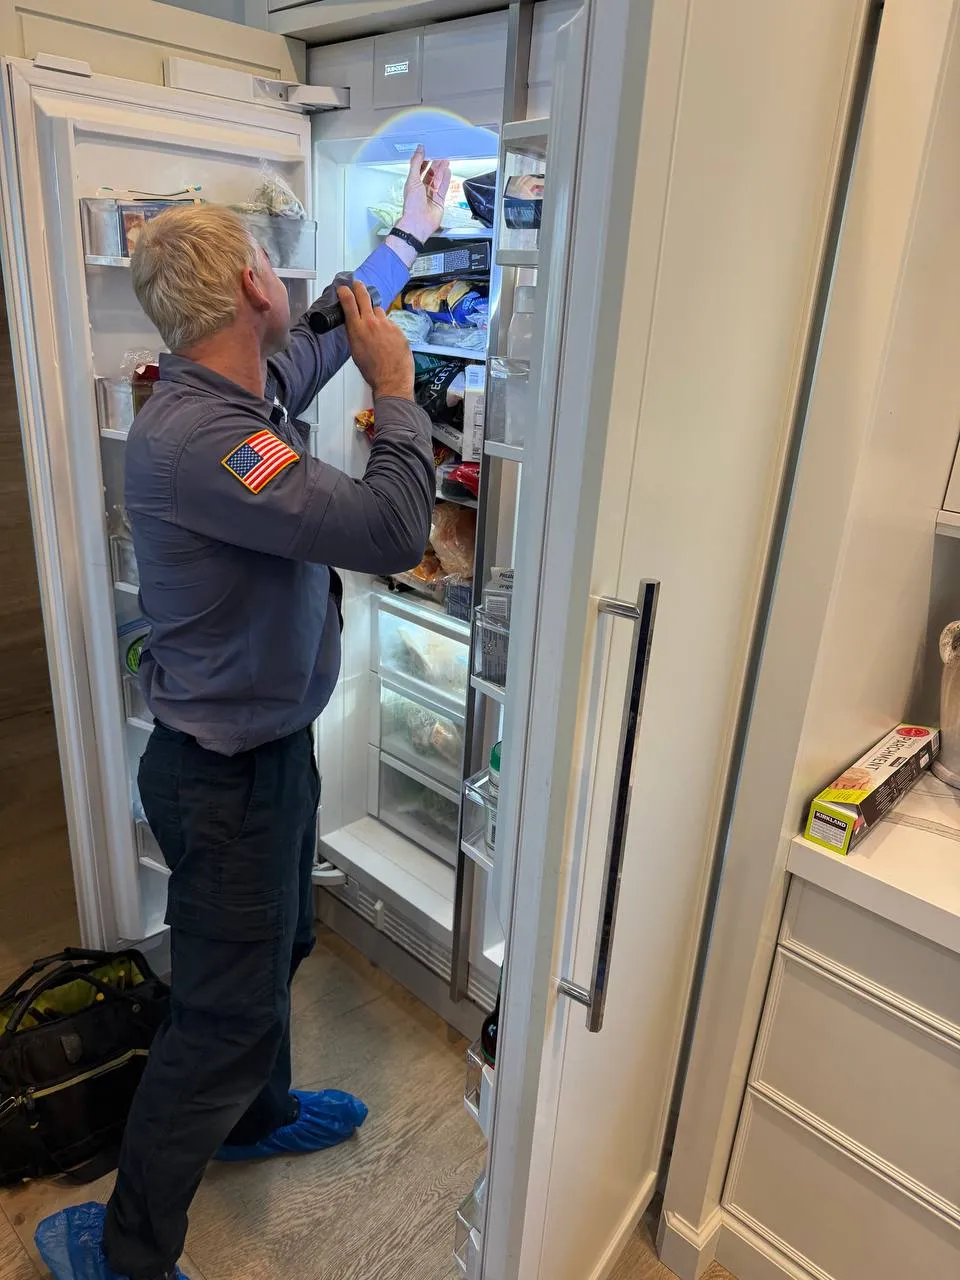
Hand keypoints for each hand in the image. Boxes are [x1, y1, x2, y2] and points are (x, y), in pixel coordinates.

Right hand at [338, 280, 413, 400]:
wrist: (391, 379)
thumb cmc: (373, 371)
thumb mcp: (355, 351)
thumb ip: (355, 334)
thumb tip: (355, 325)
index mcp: (357, 329)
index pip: (348, 302)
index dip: (345, 292)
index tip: (344, 288)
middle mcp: (371, 323)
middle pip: (364, 297)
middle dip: (359, 288)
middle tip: (358, 284)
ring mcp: (386, 324)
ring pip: (379, 311)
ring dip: (376, 315)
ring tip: (376, 327)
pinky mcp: (398, 329)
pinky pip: (390, 323)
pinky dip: (388, 328)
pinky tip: (388, 340)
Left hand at [395, 145, 450, 243]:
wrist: (419, 222)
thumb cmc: (412, 206)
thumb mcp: (412, 180)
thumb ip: (416, 163)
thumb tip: (419, 150)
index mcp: (413, 184)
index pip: (419, 169)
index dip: (423, 160)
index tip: (428, 152)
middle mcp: (422, 190)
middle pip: (430, 174)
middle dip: (435, 164)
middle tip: (440, 155)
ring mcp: (431, 195)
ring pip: (438, 180)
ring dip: (441, 170)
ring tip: (445, 161)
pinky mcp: (439, 201)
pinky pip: (444, 188)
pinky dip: (446, 179)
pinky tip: (448, 172)